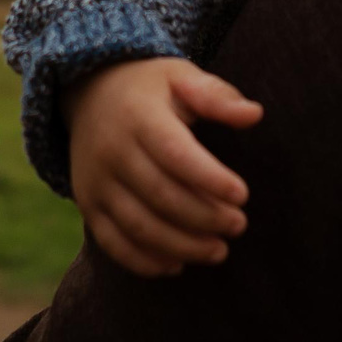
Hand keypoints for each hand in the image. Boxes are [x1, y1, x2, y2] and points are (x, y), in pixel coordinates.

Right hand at [67, 57, 263, 276]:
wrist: (89, 94)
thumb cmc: (149, 89)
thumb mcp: (181, 77)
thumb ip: (216, 96)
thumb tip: (254, 115)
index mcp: (138, 117)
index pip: (175, 154)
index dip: (210, 179)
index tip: (243, 195)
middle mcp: (112, 152)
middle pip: (161, 196)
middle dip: (204, 217)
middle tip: (238, 225)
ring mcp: (96, 182)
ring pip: (139, 226)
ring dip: (182, 246)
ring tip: (219, 250)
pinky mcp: (88, 205)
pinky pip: (113, 243)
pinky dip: (146, 261)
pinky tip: (178, 264)